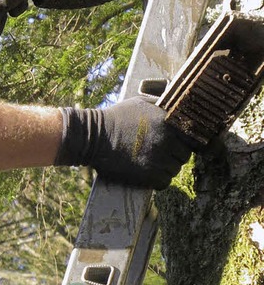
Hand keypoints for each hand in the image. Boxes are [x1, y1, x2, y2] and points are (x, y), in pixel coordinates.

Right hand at [55, 96, 191, 189]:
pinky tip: (147, 171)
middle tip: (159, 152)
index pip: (190, 136)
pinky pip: (165, 182)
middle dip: (174, 154)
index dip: (182, 140)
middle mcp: (166, 141)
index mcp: (167, 122)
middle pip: (184, 155)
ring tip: (151, 161)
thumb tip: (176, 107)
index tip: (173, 142)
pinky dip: (158, 179)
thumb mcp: (140, 102)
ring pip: (175, 169)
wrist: (94, 137)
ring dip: (166, 167)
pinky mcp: (149, 176)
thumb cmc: (116, 118)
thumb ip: (162, 105)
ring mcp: (158, 160)